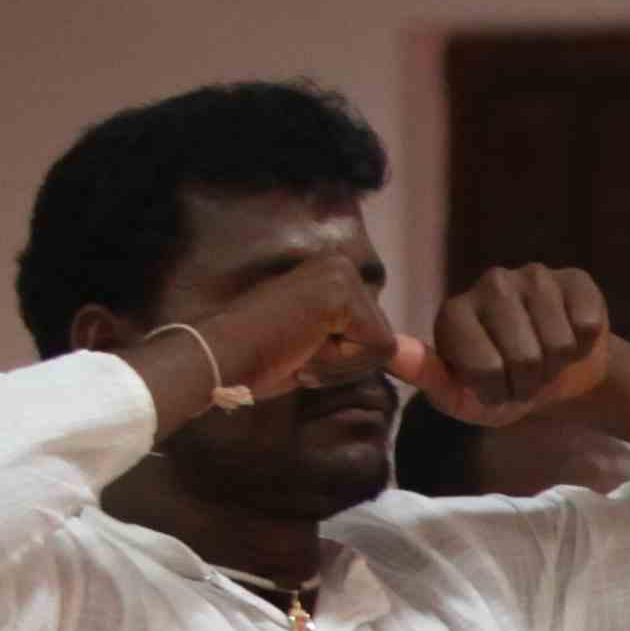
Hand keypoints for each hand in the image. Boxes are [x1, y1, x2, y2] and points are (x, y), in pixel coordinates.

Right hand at [171, 253, 393, 409]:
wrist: (219, 357)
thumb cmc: (260, 358)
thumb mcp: (320, 347)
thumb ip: (355, 340)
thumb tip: (410, 352)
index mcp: (335, 275)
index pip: (376, 333)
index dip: (344, 361)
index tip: (300, 353)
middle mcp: (342, 265)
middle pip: (383, 338)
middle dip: (346, 363)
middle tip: (298, 353)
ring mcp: (342, 275)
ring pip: (382, 346)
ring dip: (341, 365)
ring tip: (299, 350)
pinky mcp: (341, 294)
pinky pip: (375, 350)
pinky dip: (341, 365)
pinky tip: (304, 350)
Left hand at [409, 265, 624, 425]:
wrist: (558, 376)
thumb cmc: (503, 388)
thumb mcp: (462, 398)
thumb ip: (426, 376)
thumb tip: (388, 352)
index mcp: (454, 313)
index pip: (485, 369)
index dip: (499, 392)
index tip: (495, 388)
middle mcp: (489, 284)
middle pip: (527, 358)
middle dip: (533, 381)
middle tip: (526, 377)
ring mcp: (532, 276)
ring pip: (559, 343)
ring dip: (559, 365)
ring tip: (547, 359)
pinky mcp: (573, 280)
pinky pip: (585, 326)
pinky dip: (584, 346)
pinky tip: (570, 338)